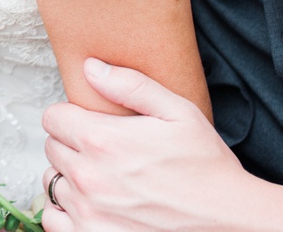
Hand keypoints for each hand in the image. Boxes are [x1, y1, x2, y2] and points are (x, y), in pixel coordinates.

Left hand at [39, 58, 282, 231]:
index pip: (53, 117)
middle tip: (104, 151)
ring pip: (52, 182)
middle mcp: (89, 178)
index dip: (71, 116)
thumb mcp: (178, 112)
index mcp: (103, 140)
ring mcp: (89, 213)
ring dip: (69, 177)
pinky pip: (54, 220)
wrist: (230, 222)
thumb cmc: (207, 166)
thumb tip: (90, 67)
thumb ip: (130, 85)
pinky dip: (65, 212)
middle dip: (72, 144)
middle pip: (52, 148)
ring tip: (101, 178)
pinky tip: (91, 205)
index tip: (91, 123)